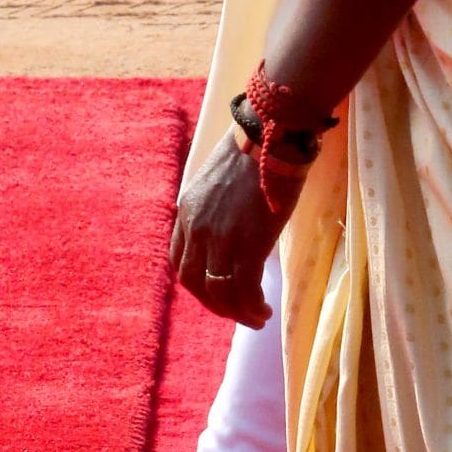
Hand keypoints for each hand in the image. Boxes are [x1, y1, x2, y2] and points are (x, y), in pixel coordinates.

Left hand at [169, 133, 296, 328]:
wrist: (272, 133)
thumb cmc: (254, 149)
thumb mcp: (217, 178)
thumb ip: (215, 205)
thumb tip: (231, 223)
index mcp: (187, 209)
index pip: (179, 260)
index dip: (196, 283)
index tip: (216, 291)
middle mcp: (197, 227)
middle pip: (194, 283)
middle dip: (214, 305)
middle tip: (236, 312)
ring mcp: (221, 238)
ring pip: (220, 293)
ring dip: (237, 313)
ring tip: (256, 318)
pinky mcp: (248, 244)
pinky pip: (245, 291)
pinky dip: (252, 307)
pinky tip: (264, 311)